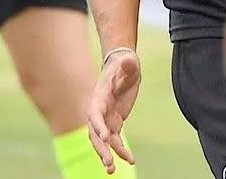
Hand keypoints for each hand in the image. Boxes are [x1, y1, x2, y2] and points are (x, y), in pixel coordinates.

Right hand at [88, 51, 139, 173]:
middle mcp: (99, 111)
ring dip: (108, 155)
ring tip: (112, 171)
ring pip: (104, 142)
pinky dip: (121, 150)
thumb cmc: (124, 65)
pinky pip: (116, 141)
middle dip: (101, 149)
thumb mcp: (128, 64)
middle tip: (108, 163)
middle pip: (96, 134)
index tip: (105, 137)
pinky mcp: (114, 123)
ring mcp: (106, 119)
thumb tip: (129, 59)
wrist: (122, 68)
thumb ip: (128, 64)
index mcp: (99, 98)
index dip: (98, 125)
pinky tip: (130, 160)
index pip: (95, 114)